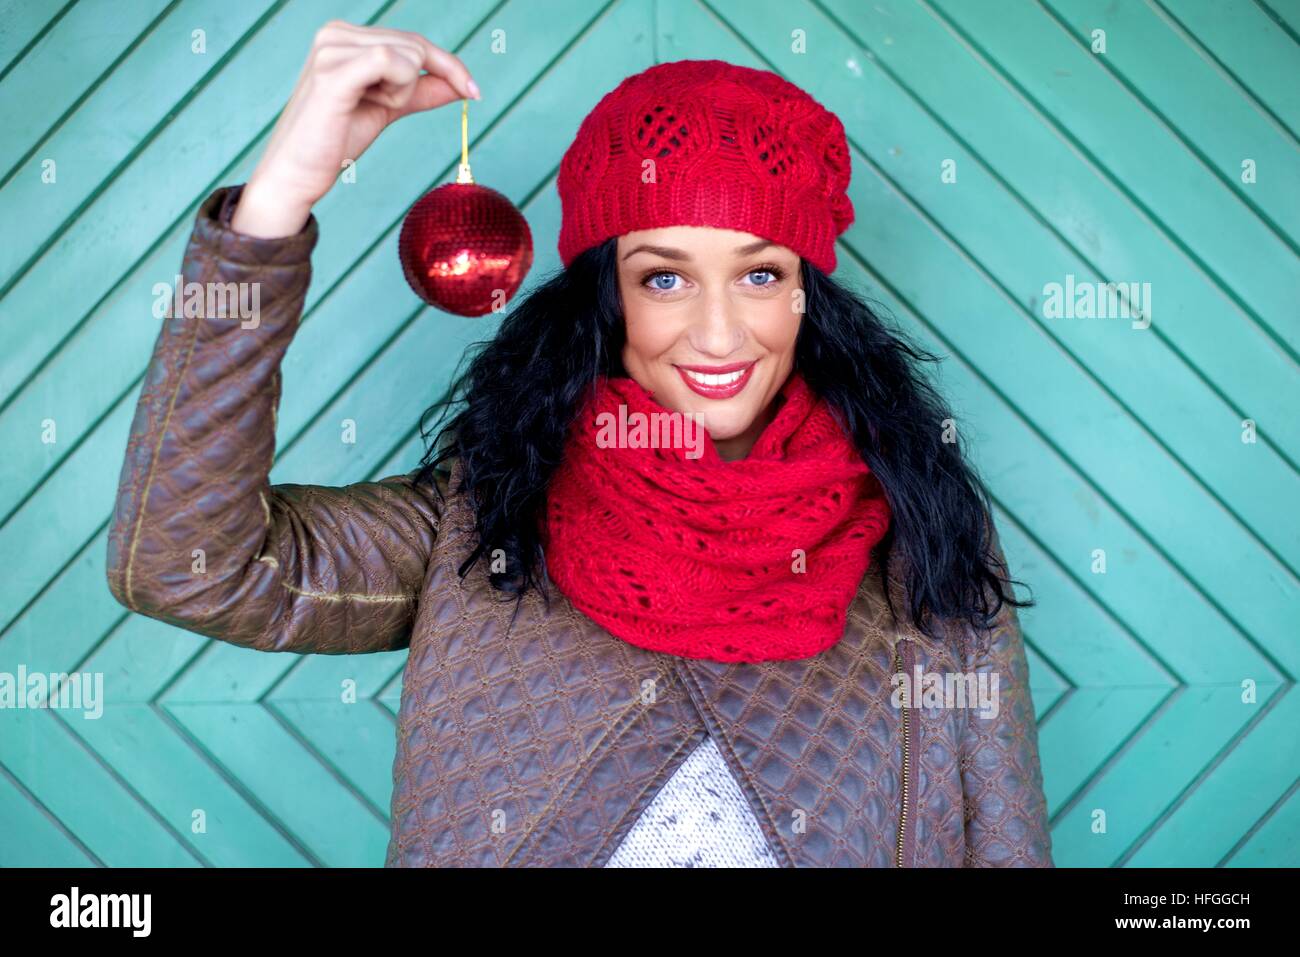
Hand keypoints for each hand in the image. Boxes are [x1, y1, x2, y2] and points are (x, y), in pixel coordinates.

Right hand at [231, 19, 478, 238]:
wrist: (296, 174)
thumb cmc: (334, 142)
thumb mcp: (386, 109)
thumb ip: (420, 93)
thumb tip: (459, 84)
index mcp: (344, 36)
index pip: (413, 41)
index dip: (448, 65)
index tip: (474, 92)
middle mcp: (335, 33)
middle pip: (416, 46)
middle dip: (417, 86)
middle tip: (387, 108)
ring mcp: (331, 48)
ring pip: (408, 56)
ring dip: (402, 92)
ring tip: (367, 108)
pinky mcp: (334, 71)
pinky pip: (394, 63)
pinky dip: (398, 90)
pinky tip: (372, 105)